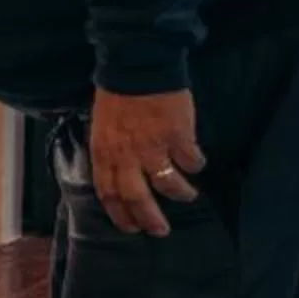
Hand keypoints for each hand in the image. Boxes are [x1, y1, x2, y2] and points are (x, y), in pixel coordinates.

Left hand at [88, 86, 205, 237]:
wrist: (138, 67)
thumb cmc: (118, 95)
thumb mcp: (101, 126)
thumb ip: (109, 152)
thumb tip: (117, 174)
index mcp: (104, 152)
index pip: (108, 193)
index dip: (120, 214)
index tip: (131, 228)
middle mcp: (126, 156)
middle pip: (137, 197)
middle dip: (149, 219)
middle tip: (160, 231)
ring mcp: (153, 147)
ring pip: (168, 184)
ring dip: (180, 193)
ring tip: (188, 195)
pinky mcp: (178, 137)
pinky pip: (191, 161)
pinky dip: (195, 165)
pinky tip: (197, 164)